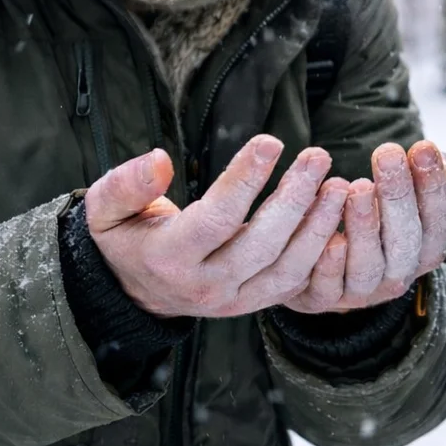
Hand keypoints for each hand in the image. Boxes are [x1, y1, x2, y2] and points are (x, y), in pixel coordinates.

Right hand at [85, 136, 348, 318]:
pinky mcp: (255, 304)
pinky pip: (296, 284)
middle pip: (260, 244)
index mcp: (168, 259)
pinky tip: (340, 218)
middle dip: (294, 198)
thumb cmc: (125, 237)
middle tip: (319, 156)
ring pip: (286, 268)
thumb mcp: (105, 210)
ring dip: (319, 226)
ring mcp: (234, 301)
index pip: (215, 218)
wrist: (134, 291)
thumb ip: (126, 184)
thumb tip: (159, 159)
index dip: (245, 179)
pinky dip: (322, 253)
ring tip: (340, 185)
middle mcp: (205, 286)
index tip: (271, 141)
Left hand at [284, 140, 445, 313]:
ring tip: (358, 186)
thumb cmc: (373, 221)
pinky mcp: (325, 298)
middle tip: (387, 153)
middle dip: (398, 194)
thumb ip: (419, 175)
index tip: (423, 147)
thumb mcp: (401, 198)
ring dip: (364, 225)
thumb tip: (433, 154)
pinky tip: (329, 237)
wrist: (324, 267)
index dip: (433, 186)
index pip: (438, 220)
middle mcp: (399, 274)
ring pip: (368, 264)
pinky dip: (330, 263)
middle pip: (405, 239)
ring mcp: (364, 291)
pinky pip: (329, 286)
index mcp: (425, 249)